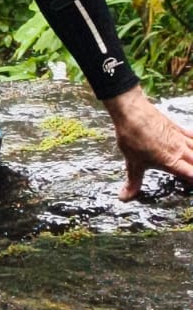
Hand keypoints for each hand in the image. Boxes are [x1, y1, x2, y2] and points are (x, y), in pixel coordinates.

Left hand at [103, 85, 192, 199]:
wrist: (131, 111)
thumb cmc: (132, 136)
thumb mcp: (132, 162)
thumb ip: (133, 182)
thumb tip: (124, 198)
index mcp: (171, 161)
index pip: (192, 175)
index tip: (192, 185)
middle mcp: (179, 151)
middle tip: (192, 174)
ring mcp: (179, 138)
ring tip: (192, 161)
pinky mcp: (176, 128)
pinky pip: (191, 136)